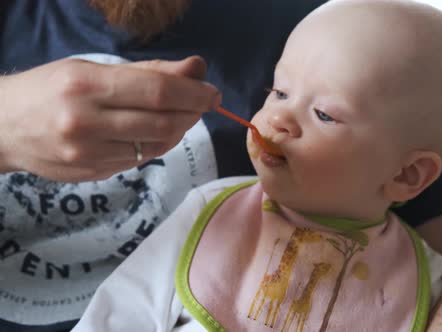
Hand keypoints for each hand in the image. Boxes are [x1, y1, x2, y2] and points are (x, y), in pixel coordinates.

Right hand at [0, 56, 219, 181]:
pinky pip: (140, 160)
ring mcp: (88, 154)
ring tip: (180, 115)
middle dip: (193, 113)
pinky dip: (157, 145)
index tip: (213, 92)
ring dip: (179, 130)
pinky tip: (154, 132)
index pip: (158, 91)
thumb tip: (197, 68)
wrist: (3, 127)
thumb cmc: (51, 89)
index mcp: (86, 86)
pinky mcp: (92, 174)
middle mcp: (86, 123)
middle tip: (203, 103)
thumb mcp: (94, 69)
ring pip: (157, 146)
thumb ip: (149, 72)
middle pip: (164, 123)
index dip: (194, 93)